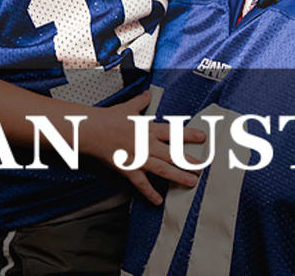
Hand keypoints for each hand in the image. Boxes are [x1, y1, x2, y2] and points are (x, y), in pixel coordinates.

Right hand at [81, 92, 204, 204]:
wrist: (91, 130)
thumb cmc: (108, 118)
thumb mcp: (127, 107)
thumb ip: (140, 102)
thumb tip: (147, 94)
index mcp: (149, 129)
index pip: (174, 132)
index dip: (190, 135)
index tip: (203, 137)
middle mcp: (147, 144)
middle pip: (173, 154)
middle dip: (190, 161)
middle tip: (203, 167)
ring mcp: (139, 158)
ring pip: (163, 170)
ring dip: (179, 177)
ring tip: (192, 182)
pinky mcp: (129, 170)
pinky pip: (142, 184)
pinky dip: (150, 193)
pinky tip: (158, 200)